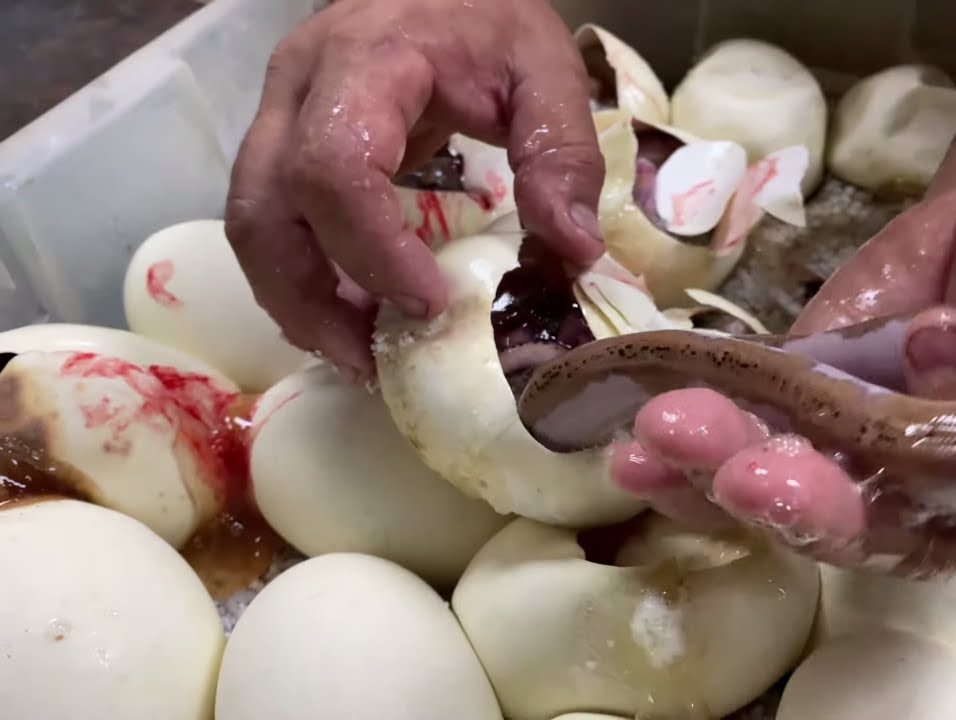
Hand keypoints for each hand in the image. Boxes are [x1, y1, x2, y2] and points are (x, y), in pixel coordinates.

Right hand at [224, 0, 603, 381]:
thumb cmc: (487, 12)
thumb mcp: (543, 64)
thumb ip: (561, 151)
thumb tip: (571, 252)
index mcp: (363, 61)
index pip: (332, 167)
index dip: (370, 251)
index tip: (430, 304)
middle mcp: (297, 88)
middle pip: (263, 210)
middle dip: (310, 299)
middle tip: (372, 359)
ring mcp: (279, 114)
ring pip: (250, 223)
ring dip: (296, 300)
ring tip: (360, 353)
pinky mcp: (284, 141)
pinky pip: (271, 220)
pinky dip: (302, 277)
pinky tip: (353, 314)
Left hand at [610, 177, 955, 579]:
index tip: (941, 357)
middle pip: (891, 533)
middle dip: (815, 503)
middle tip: (746, 470)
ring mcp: (875, 483)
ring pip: (802, 507)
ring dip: (724, 482)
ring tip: (661, 443)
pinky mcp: (809, 440)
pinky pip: (747, 468)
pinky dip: (688, 461)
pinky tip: (635, 440)